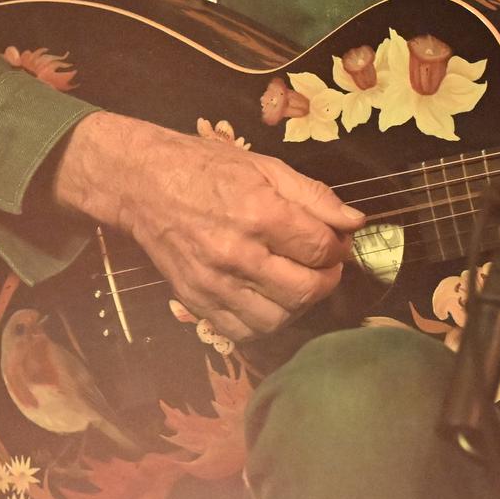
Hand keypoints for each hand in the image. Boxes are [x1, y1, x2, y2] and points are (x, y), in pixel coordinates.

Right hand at [51, 111, 364, 343]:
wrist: (143, 184)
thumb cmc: (208, 168)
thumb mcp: (266, 166)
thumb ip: (314, 196)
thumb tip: (355, 221)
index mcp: (259, 213)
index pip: (320, 248)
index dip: (338, 247)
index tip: (335, 241)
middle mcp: (237, 253)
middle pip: (304, 289)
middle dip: (326, 279)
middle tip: (324, 266)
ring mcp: (213, 283)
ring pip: (277, 318)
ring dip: (298, 305)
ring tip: (298, 282)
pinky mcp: (195, 301)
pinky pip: (241, 332)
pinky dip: (264, 323)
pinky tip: (268, 299)